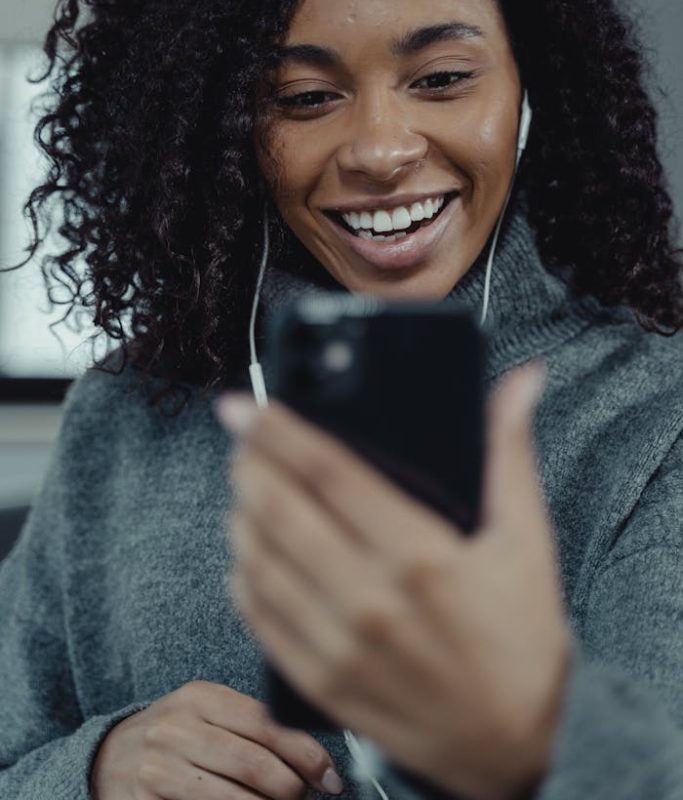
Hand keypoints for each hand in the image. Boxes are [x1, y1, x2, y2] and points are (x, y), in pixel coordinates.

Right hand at [89, 680, 343, 799]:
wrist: (108, 757)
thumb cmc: (173, 735)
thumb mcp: (205, 713)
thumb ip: (251, 725)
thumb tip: (311, 754)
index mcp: (200, 698)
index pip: (265, 723)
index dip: (305, 752)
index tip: (329, 775)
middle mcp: (177, 729)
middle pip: (253, 765)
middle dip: (291, 788)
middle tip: (305, 796)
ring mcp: (159, 768)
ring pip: (234, 799)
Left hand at [216, 362, 570, 799]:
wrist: (521, 748)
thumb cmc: (523, 638)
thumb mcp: (526, 539)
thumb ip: (510, 453)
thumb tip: (519, 381)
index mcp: (420, 555)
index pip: (330, 472)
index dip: (278, 430)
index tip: (245, 404)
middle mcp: (371, 600)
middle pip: (280, 511)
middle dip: (248, 463)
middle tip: (240, 438)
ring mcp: (340, 646)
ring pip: (259, 561)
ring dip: (240, 513)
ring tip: (243, 486)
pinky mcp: (321, 682)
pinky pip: (259, 617)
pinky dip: (243, 574)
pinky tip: (248, 550)